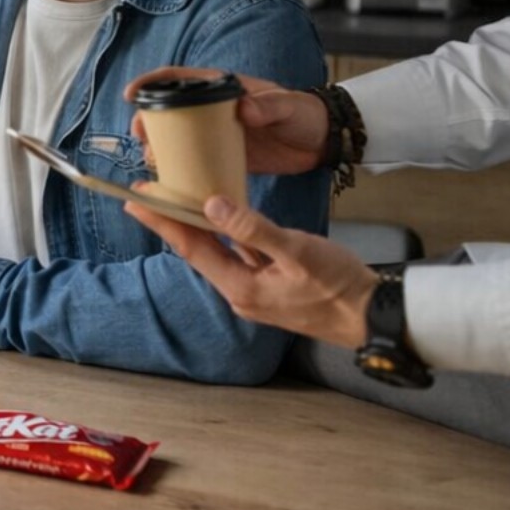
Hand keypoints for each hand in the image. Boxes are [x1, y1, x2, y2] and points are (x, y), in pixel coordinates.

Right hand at [121, 66, 329, 175]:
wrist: (321, 142)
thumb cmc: (304, 114)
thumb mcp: (288, 106)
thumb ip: (268, 106)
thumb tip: (243, 109)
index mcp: (223, 88)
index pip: (179, 78)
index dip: (152, 82)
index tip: (132, 94)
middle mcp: (213, 111)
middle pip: (170, 111)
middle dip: (149, 122)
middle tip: (141, 138)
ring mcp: (216, 134)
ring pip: (179, 139)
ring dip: (162, 149)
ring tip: (154, 162)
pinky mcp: (224, 157)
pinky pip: (197, 163)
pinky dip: (183, 172)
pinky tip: (174, 183)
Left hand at [122, 193, 378, 348]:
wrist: (373, 316)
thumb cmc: (340, 285)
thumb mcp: (298, 251)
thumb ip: (253, 228)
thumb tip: (211, 205)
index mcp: (241, 287)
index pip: (190, 248)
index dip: (162, 221)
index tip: (136, 199)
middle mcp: (240, 293)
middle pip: (198, 251)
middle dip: (172, 223)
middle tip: (148, 194)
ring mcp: (255, 293)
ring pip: (217, 254)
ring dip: (196, 229)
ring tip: (175, 202)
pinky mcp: (270, 287)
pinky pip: (237, 258)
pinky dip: (224, 237)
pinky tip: (220, 221)